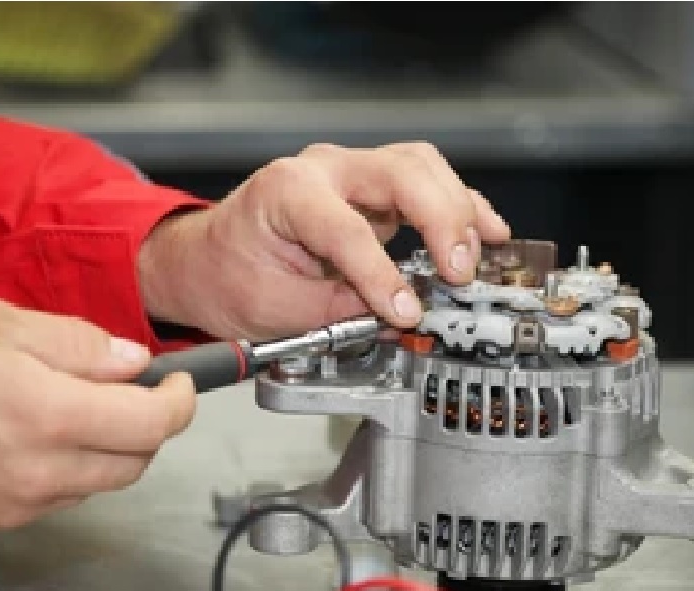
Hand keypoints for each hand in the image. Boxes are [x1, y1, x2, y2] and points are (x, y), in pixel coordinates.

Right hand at [0, 300, 193, 532]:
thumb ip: (79, 344)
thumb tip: (133, 362)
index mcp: (49, 415)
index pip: (152, 423)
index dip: (180, 402)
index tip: (181, 384)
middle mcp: (40, 471)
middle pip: (137, 461)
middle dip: (149, 425)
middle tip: (133, 391)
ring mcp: (18, 504)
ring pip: (101, 483)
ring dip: (110, 448)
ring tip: (76, 407)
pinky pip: (60, 497)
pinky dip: (72, 468)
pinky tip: (41, 437)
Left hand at [139, 142, 510, 339]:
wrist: (207, 260)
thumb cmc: (227, 275)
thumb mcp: (273, 308)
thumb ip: (339, 312)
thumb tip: (396, 320)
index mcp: (286, 193)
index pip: (348, 230)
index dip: (382, 275)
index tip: (406, 312)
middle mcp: (322, 171)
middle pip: (401, 172)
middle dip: (441, 221)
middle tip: (458, 272)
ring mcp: (349, 175)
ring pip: (421, 167)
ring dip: (457, 210)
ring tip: (477, 255)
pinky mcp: (370, 190)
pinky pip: (425, 183)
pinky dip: (459, 206)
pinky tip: (486, 231)